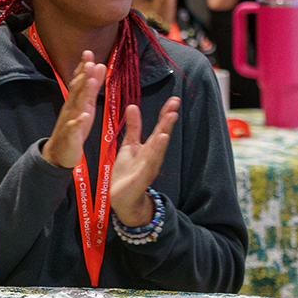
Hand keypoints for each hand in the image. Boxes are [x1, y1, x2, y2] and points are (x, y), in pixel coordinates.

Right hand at [41, 52, 105, 168]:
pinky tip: (84, 116)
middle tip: (89, 61)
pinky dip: (78, 122)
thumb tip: (99, 66)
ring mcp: (69, 122)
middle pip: (76, 90)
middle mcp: (71, 109)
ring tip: (90, 81)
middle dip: (82, 75)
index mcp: (76, 102)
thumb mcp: (85, 106)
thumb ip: (91, 88)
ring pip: (76, 106)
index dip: (83, 68)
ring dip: (83, 93)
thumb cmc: (74, 128)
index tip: (88, 53)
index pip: (79, 82)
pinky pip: (74, 128)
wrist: (58, 154)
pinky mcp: (70, 137)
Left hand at [109, 99, 178, 225]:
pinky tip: (161, 141)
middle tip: (175, 104)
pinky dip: (155, 153)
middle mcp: (153, 155)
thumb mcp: (129, 145)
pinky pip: (149, 163)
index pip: (159, 127)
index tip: (173, 99)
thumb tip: (133, 106)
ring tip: (169, 120)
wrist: (122, 197)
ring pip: (158, 149)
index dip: (165, 114)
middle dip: (168, 120)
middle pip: (162, 135)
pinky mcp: (142, 176)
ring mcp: (149, 166)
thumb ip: (133, 128)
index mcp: (149, 147)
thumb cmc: (127, 172)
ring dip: (163, 135)